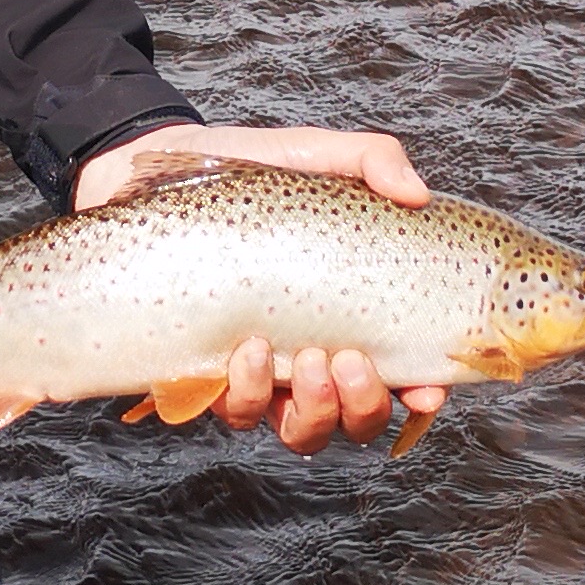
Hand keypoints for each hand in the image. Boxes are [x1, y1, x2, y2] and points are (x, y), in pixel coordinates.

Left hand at [74, 123, 443, 454]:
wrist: (156, 171)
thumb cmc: (243, 169)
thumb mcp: (312, 155)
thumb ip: (370, 160)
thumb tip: (416, 192)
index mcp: (348, 310)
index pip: (403, 371)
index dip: (422, 393)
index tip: (428, 388)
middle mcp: (311, 350)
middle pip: (356, 419)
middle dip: (363, 405)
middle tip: (351, 360)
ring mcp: (261, 368)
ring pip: (302, 429)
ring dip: (315, 409)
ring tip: (305, 359)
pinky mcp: (208, 371)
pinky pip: (236, 411)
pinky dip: (248, 393)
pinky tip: (247, 349)